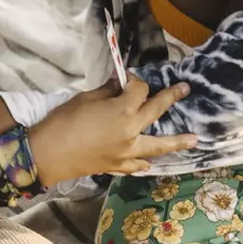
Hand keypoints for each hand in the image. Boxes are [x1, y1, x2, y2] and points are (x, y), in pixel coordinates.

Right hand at [28, 79, 197, 184]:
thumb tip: (119, 85)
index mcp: (123, 110)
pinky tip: (149, 163)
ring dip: (176, 142)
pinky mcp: (117, 165)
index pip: (139, 90)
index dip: (135, 81)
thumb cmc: (63, 121)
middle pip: (156, 110)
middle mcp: (131, 131)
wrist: (48, 154)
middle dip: (171, 97)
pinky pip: (136, 164)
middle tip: (185, 90)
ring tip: (194, 140)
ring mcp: (127, 151)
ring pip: (157, 146)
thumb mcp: (85, 98)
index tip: (128, 78)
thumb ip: (107, 91)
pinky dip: (144, 162)